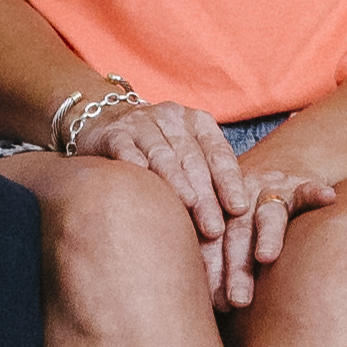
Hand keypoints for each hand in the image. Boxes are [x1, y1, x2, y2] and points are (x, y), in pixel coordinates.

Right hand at [76, 99, 247, 241]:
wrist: (107, 120)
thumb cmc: (158, 149)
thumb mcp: (186, 154)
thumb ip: (206, 180)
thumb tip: (232, 227)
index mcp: (197, 123)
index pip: (218, 153)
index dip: (229, 181)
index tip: (239, 208)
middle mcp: (171, 118)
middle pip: (192, 159)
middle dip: (205, 195)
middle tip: (214, 228)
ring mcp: (141, 123)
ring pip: (162, 153)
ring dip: (176, 181)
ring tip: (188, 206)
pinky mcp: (113, 132)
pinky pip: (124, 147)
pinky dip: (133, 161)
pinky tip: (141, 177)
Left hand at [204, 149, 346, 308]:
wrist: (279, 167)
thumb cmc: (249, 223)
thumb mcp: (226, 237)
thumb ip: (215, 265)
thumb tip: (199, 316)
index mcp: (215, 216)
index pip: (210, 247)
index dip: (210, 272)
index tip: (212, 305)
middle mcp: (239, 201)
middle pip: (235, 235)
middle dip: (235, 268)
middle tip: (235, 301)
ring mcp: (268, 190)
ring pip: (268, 214)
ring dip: (267, 235)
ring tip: (265, 257)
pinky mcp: (298, 184)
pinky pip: (308, 189)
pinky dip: (316, 193)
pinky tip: (328, 198)